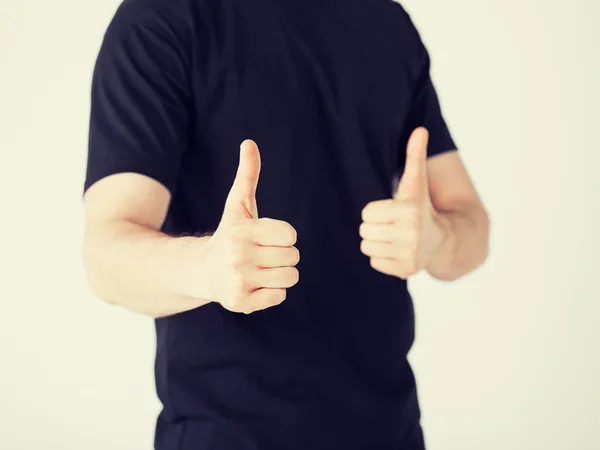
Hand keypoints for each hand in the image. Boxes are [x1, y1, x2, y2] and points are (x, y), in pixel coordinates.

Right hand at [200, 140, 299, 313]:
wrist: (203, 270)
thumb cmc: (231, 234)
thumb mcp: (238, 204)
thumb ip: (247, 174)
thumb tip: (249, 142)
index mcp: (242, 230)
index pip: (291, 235)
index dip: (283, 235)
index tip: (266, 237)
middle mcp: (238, 256)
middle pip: (294, 257)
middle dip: (283, 255)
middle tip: (261, 255)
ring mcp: (239, 281)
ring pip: (290, 277)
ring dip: (280, 274)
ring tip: (260, 269)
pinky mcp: (241, 302)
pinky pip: (280, 296)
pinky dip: (272, 292)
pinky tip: (254, 285)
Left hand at [359, 128, 444, 278]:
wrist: (443, 240)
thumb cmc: (420, 208)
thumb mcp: (416, 183)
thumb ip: (415, 157)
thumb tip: (420, 129)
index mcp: (411, 210)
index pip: (367, 212)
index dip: (377, 211)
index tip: (393, 211)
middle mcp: (412, 234)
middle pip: (364, 230)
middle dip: (375, 227)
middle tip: (393, 226)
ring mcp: (410, 255)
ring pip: (367, 247)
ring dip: (376, 242)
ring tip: (394, 238)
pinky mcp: (406, 271)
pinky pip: (374, 262)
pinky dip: (382, 258)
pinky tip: (396, 251)